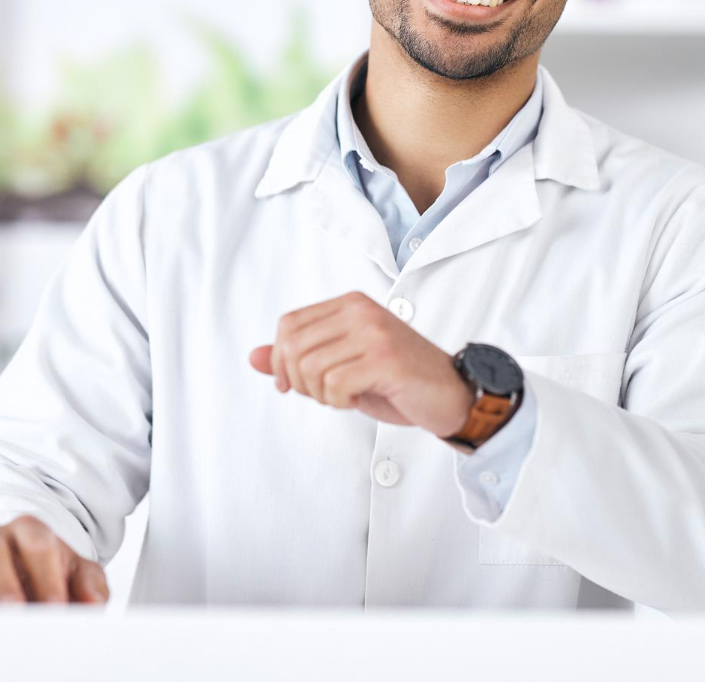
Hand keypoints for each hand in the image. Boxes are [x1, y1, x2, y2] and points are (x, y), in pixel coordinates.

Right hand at [0, 514, 108, 603]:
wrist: (14, 562)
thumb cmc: (46, 570)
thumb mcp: (76, 571)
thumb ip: (90, 585)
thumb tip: (92, 604)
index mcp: (30, 530)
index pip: (38, 544)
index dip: (47, 576)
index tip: (57, 607)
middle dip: (4, 583)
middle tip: (16, 613)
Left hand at [248, 292, 474, 437]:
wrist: (451, 396)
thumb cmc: (398, 381)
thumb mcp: (343, 365)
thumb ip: (299, 359)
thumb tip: (253, 357)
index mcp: (350, 303)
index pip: (289, 324)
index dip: (280, 359)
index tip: (291, 385)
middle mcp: (360, 311)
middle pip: (293, 346)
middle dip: (298, 381)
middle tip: (323, 395)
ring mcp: (373, 332)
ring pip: (310, 367)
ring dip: (320, 394)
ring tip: (343, 397)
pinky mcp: (384, 359)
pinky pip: (334, 384)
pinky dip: (337, 401)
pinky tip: (356, 400)